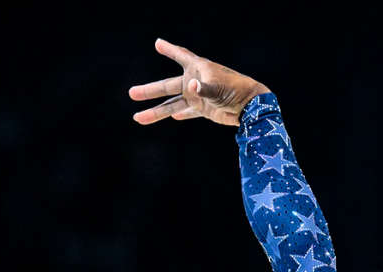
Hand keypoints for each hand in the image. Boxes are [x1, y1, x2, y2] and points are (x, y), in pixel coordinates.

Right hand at [129, 39, 269, 125]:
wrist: (251, 108)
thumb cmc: (236, 91)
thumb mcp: (218, 88)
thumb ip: (204, 88)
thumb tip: (191, 87)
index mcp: (198, 69)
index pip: (181, 56)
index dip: (170, 50)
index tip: (158, 43)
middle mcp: (195, 81)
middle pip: (167, 86)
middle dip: (150, 90)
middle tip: (131, 93)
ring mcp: (199, 96)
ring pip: (172, 104)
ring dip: (156, 111)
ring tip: (138, 117)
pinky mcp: (205, 109)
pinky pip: (189, 112)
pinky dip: (181, 115)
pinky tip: (171, 117)